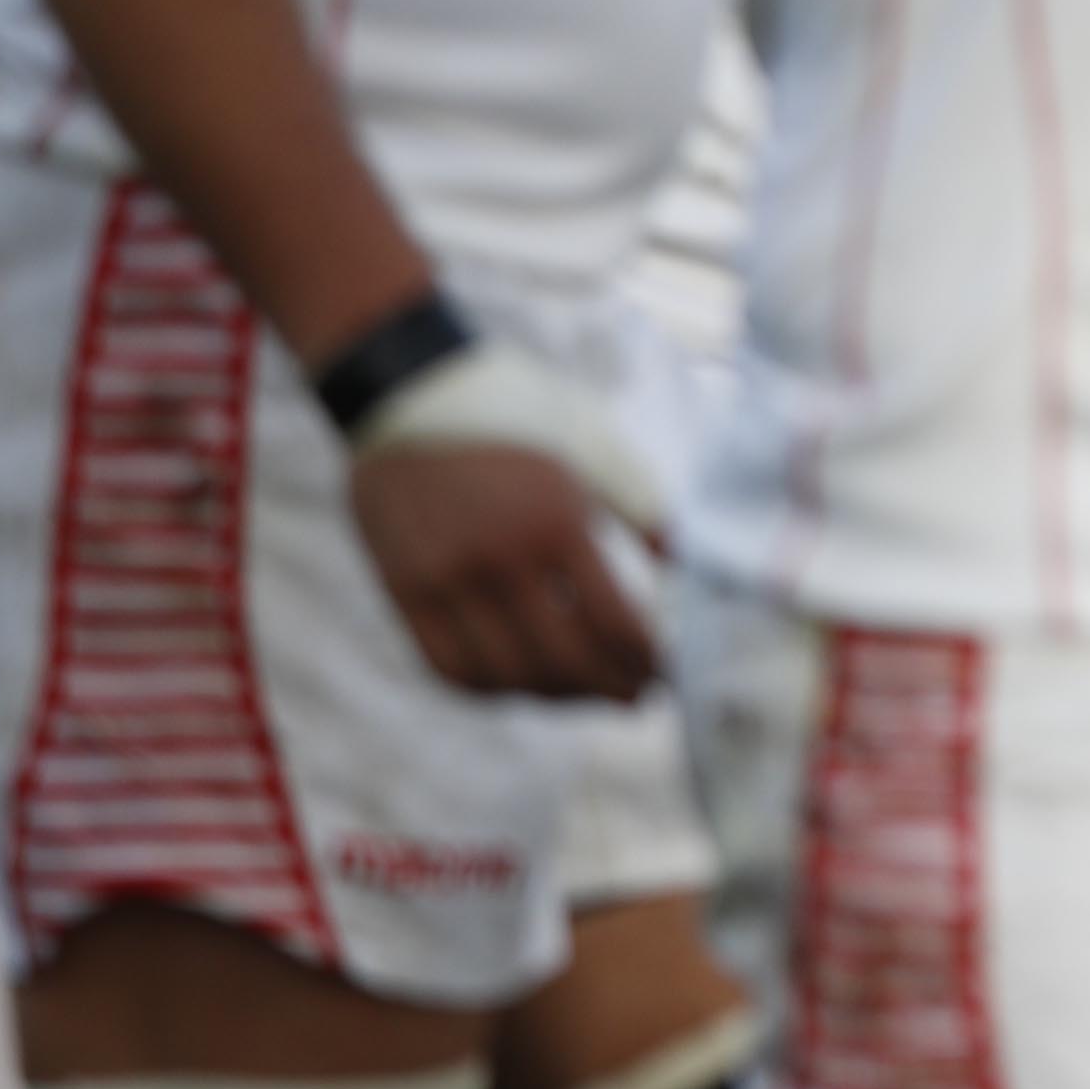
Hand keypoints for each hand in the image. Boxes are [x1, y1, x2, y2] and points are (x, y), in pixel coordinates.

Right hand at [348, 443, 657, 701]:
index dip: (647, 661)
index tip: (669, 672)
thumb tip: (686, 562)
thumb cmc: (518, 413)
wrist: (408, 393)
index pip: (613, 622)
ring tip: (587, 691)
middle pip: (563, 660)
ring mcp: (446, 580)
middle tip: (637, 696)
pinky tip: (523, 683)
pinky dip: (490, 689)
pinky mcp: (403, 591)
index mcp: (557, 522)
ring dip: (554, 696)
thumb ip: (642, 507)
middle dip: (610, 687)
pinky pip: (447, 667)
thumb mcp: (592, 445)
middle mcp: (500, 559)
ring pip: (505, 675)